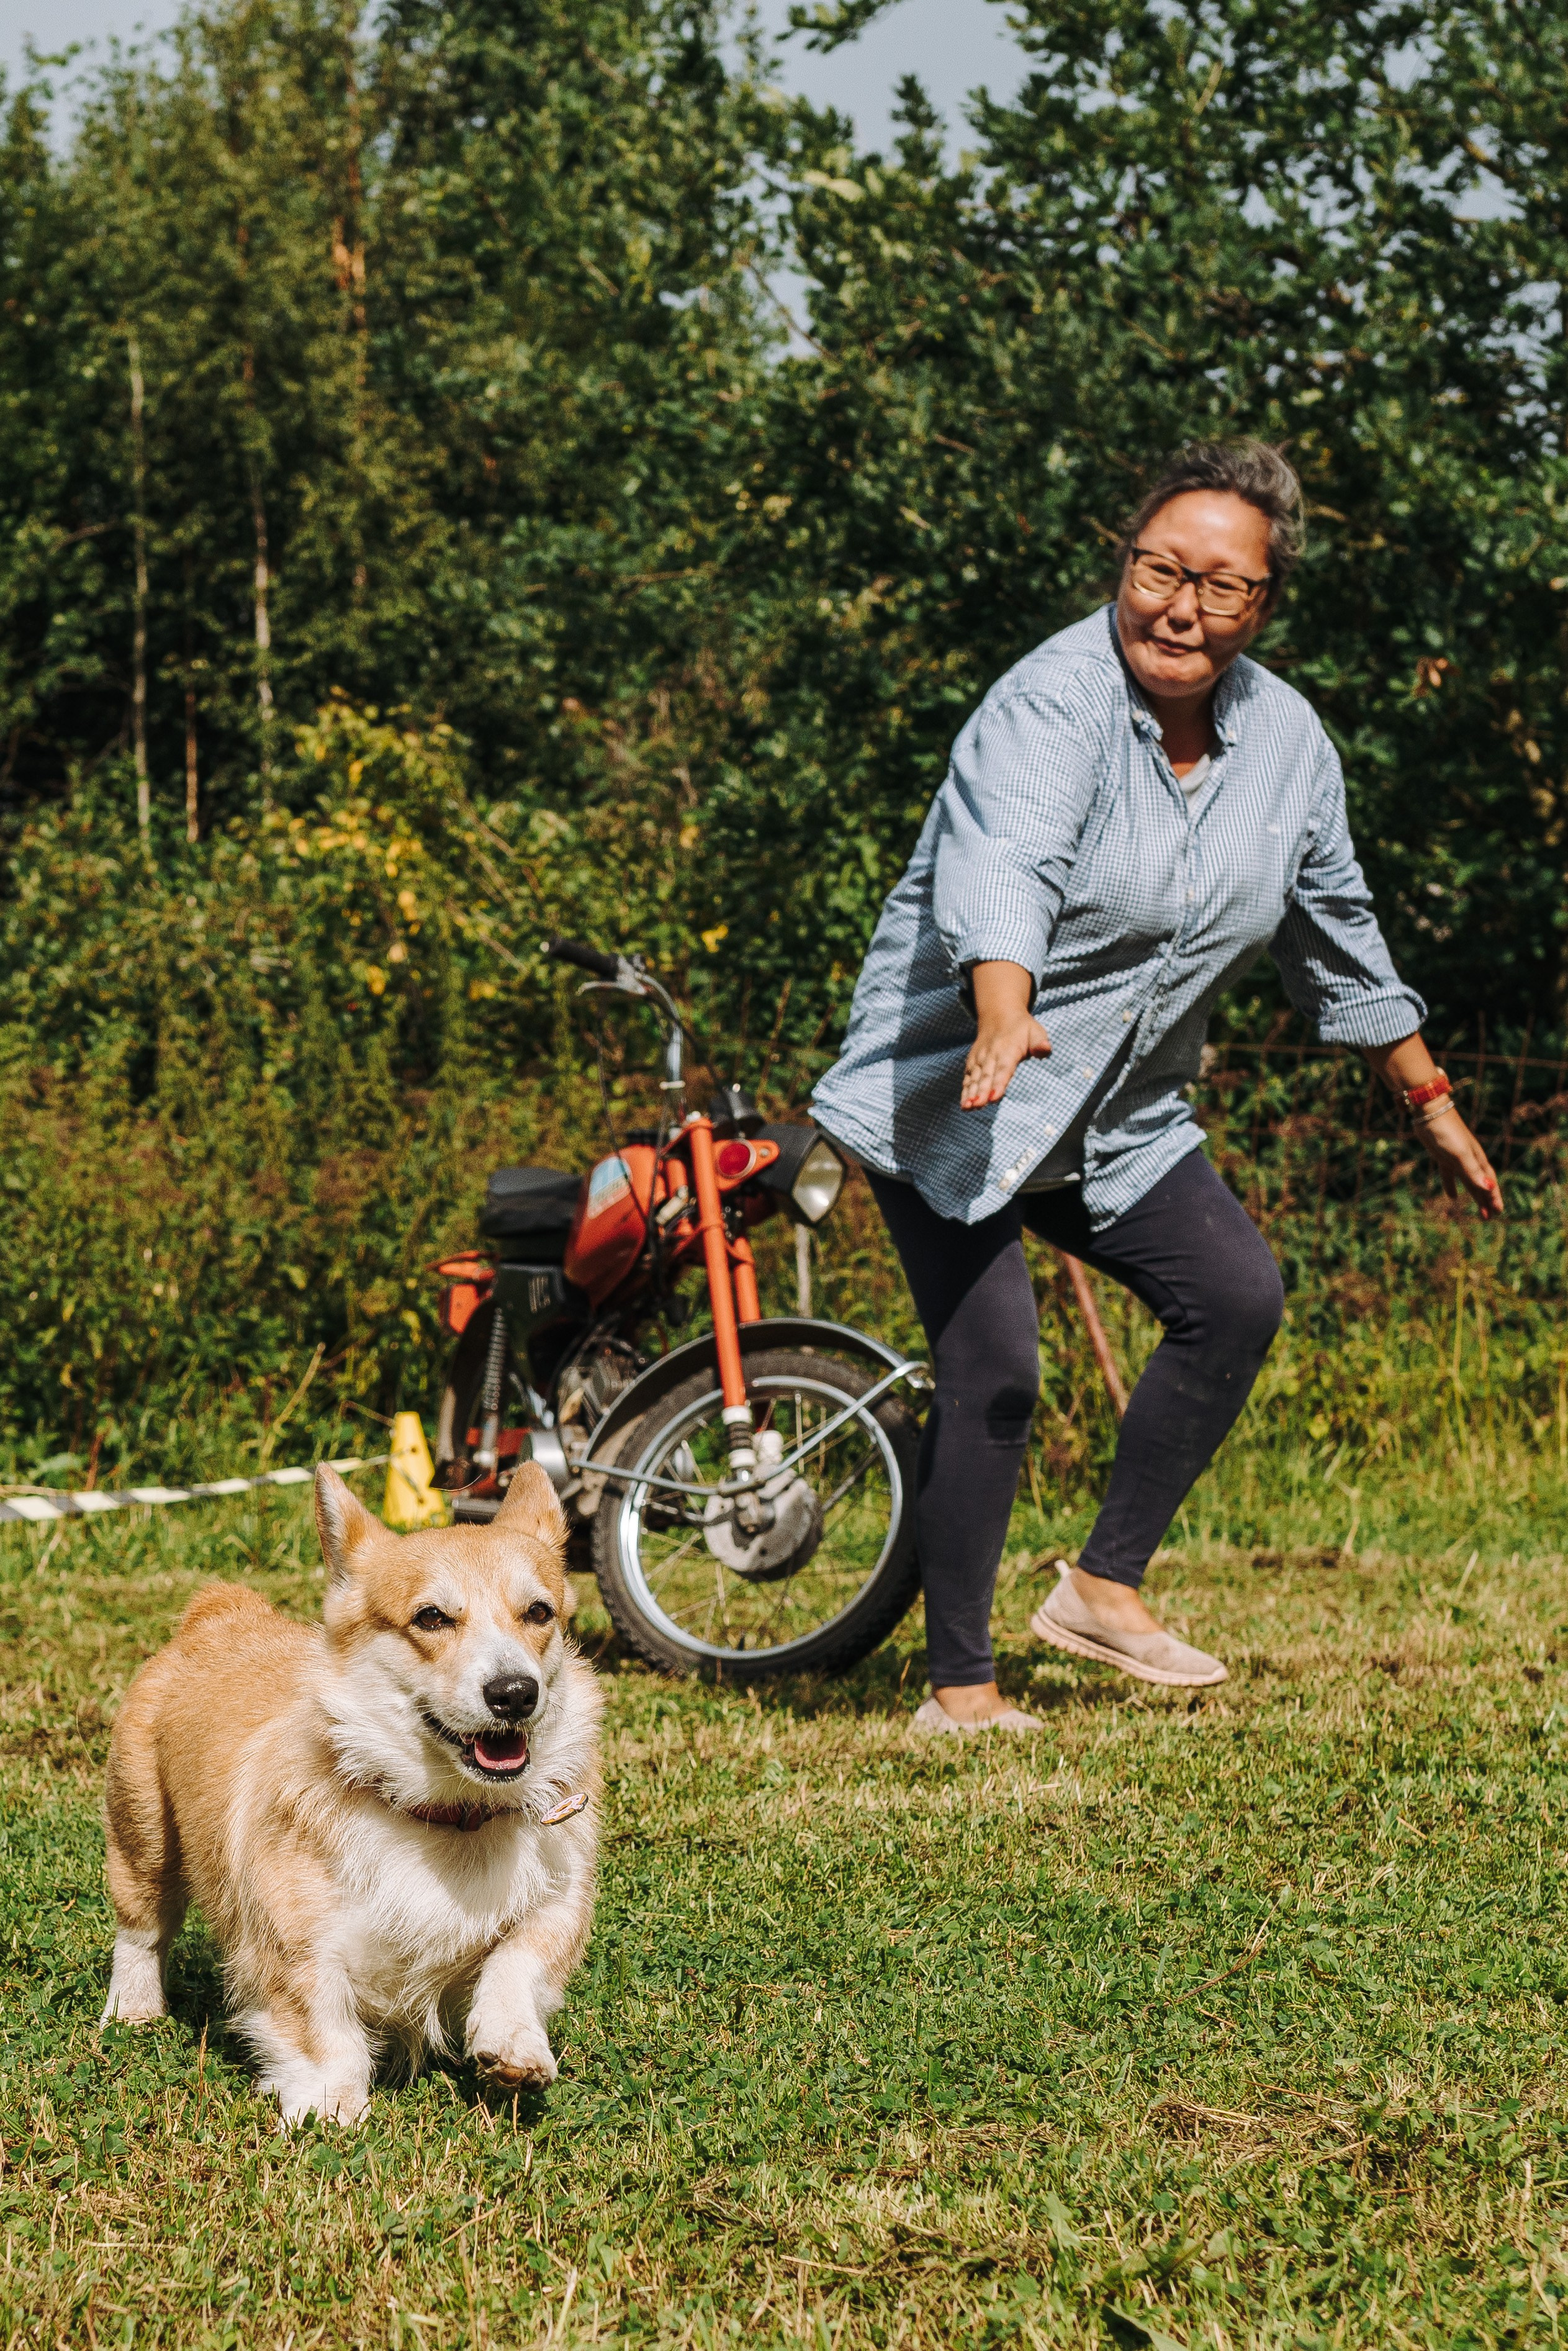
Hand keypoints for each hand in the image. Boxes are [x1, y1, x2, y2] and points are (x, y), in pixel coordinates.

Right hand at [961, 960, 1051, 1107]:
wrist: (999, 1016)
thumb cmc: (1022, 1028)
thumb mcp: (1035, 1031)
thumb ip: (1040, 1042)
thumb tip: (1045, 1049)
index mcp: (1008, 1049)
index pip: (1003, 1068)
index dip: (999, 1083)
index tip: (994, 1097)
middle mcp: (991, 1054)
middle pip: (986, 1076)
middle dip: (981, 1092)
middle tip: (978, 1105)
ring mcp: (980, 1058)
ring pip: (974, 1078)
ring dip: (970, 1093)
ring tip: (967, 1107)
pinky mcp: (973, 1062)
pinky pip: (968, 1077)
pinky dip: (965, 1090)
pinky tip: (964, 1104)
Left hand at [1416, 1105, 1502, 1219]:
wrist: (1430, 1111)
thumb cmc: (1446, 1132)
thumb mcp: (1460, 1154)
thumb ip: (1473, 1172)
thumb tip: (1490, 1188)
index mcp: (1477, 1160)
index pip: (1489, 1182)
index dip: (1494, 1197)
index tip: (1498, 1212)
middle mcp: (1470, 1160)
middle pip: (1481, 1184)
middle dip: (1486, 1201)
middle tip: (1489, 1218)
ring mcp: (1456, 1158)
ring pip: (1468, 1181)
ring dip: (1474, 1195)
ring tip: (1479, 1211)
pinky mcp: (1443, 1155)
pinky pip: (1450, 1174)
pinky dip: (1451, 1185)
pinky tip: (1452, 1196)